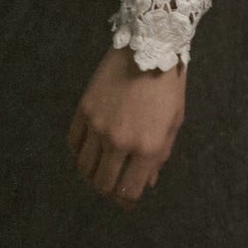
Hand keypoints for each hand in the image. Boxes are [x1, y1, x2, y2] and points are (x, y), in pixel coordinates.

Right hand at [67, 45, 186, 205]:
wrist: (150, 47)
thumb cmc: (168, 87)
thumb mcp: (173, 124)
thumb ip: (160, 156)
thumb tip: (146, 182)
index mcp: (148, 148)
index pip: (128, 191)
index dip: (126, 201)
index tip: (125, 200)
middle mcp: (120, 142)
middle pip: (103, 183)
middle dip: (108, 189)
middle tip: (113, 185)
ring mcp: (98, 126)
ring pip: (84, 167)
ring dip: (91, 173)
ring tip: (99, 168)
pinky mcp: (84, 110)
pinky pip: (73, 142)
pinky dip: (79, 151)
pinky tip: (89, 148)